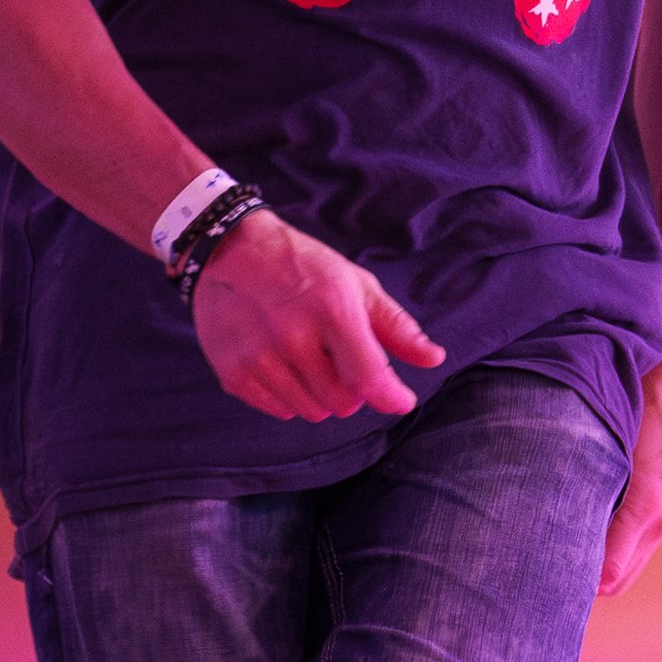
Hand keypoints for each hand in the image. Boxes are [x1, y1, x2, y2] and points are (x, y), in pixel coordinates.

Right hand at [191, 211, 443, 421]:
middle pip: (342, 403)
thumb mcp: (355, 284)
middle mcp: (292, 336)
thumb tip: (434, 358)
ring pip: (311, 411)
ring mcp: (258, 357)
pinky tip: (283, 364)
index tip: (400, 399)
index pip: (367, 377)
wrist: (227, 250)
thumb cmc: (302, 266)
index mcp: (331, 310)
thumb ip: (396, 327)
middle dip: (352, 390)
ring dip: (320, 394)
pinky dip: (289, 395)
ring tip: (309, 358)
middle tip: (340, 360)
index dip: (390, 397)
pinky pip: (279, 409)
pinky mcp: (233, 372)